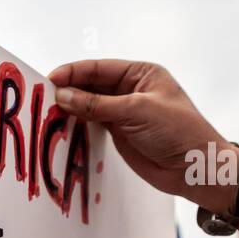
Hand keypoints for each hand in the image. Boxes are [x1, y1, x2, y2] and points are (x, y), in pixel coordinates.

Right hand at [48, 60, 238, 212]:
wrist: (195, 169)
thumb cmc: (178, 131)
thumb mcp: (136, 111)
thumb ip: (97, 105)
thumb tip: (63, 96)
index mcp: (141, 74)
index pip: (100, 68)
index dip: (73, 72)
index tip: (50, 80)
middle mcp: (131, 90)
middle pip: (91, 85)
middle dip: (69, 89)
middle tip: (43, 98)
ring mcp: (123, 112)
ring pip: (89, 105)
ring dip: (70, 108)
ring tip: (48, 112)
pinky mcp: (119, 133)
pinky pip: (92, 124)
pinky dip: (77, 124)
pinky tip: (62, 125)